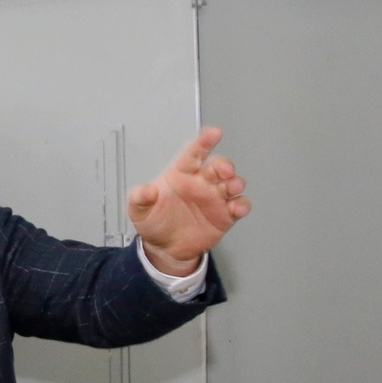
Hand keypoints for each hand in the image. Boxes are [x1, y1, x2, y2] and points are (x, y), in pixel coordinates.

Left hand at [128, 127, 249, 274]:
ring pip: (232, 183)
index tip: (213, 133)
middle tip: (224, 170)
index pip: (194, 153)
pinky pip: (239, 205)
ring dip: (236, 183)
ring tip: (233, 187)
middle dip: (224, 165)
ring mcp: (215, 197)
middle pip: (218, 166)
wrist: (165, 248)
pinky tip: (238, 207)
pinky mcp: (226, 214)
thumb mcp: (139, 210)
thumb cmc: (154, 222)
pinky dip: (242, 205)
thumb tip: (145, 191)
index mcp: (181, 174)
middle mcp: (201, 182)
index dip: (204, 142)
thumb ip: (140, 198)